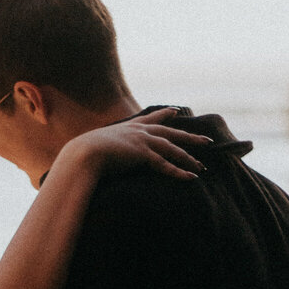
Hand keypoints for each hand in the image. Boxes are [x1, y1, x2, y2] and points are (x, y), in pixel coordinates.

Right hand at [58, 110, 209, 182]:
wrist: (82, 154)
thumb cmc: (84, 154)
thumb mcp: (96, 147)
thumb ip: (104, 149)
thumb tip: (96, 156)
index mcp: (129, 127)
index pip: (151, 119)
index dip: (165, 115)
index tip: (176, 111)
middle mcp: (139, 131)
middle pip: (171, 133)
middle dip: (190, 137)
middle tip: (207, 141)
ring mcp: (142, 142)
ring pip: (172, 149)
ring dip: (188, 159)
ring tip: (202, 167)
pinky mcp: (143, 155)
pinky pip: (165, 165)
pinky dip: (179, 172)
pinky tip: (191, 177)